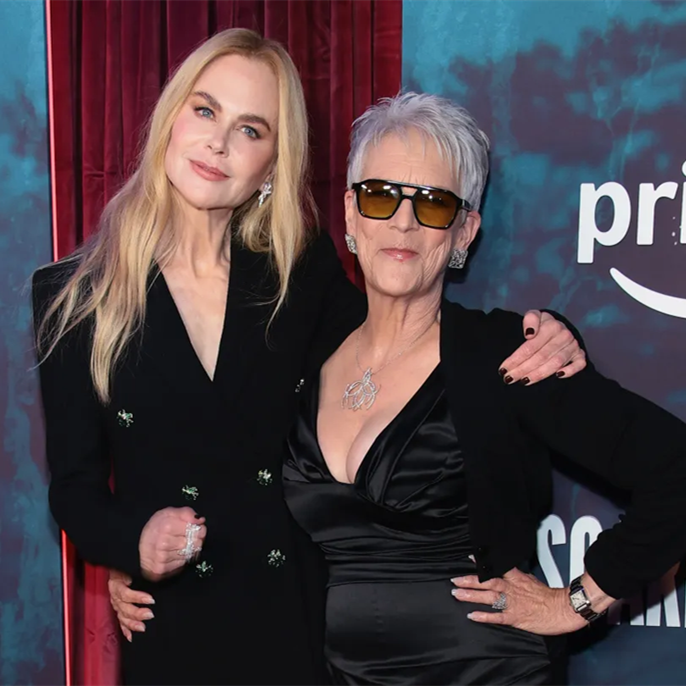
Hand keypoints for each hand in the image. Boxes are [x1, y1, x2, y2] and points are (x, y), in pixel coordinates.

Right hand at [108, 569, 154, 641]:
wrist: (118, 567)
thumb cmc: (127, 567)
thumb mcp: (131, 566)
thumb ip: (140, 570)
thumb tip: (149, 573)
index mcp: (117, 584)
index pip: (125, 594)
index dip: (137, 597)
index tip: (150, 600)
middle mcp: (115, 596)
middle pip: (124, 607)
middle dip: (137, 613)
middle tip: (150, 615)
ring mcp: (116, 604)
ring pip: (122, 617)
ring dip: (132, 624)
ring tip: (143, 628)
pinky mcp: (118, 610)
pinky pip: (120, 622)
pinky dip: (125, 630)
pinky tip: (131, 636)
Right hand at [138, 506, 206, 581]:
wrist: (138, 546)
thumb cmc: (156, 527)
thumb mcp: (169, 513)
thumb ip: (186, 513)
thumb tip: (200, 520)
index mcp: (165, 526)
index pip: (193, 529)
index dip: (197, 527)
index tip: (196, 527)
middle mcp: (162, 543)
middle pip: (194, 542)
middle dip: (195, 539)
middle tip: (189, 536)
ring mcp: (161, 558)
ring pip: (189, 554)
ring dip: (189, 549)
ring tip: (179, 544)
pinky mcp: (161, 570)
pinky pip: (182, 564)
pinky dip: (181, 559)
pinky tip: (174, 553)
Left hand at [451, 567, 586, 634]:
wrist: (563, 609)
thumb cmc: (550, 596)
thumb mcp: (532, 580)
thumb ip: (518, 577)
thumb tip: (509, 573)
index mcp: (517, 578)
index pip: (497, 568)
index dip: (483, 563)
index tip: (470, 557)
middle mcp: (512, 589)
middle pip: (487, 582)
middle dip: (470, 581)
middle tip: (454, 580)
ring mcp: (512, 603)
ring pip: (488, 597)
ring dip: (471, 596)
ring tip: (457, 594)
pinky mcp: (515, 618)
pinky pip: (496, 617)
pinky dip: (484, 616)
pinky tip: (472, 615)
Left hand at [499, 310, 585, 384]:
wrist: (556, 327)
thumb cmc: (541, 324)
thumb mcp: (533, 316)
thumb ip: (530, 320)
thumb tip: (529, 334)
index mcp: (551, 326)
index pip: (530, 346)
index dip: (516, 359)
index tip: (503, 369)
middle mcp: (564, 336)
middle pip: (541, 356)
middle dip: (523, 369)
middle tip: (509, 379)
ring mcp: (573, 346)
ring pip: (556, 363)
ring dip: (539, 374)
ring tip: (524, 381)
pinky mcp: (580, 354)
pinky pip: (579, 364)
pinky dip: (570, 371)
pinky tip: (558, 376)